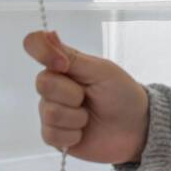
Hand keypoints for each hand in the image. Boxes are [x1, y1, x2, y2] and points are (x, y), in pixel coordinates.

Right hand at [23, 29, 150, 165]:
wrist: (135, 128)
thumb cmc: (121, 94)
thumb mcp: (101, 71)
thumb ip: (72, 57)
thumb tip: (48, 34)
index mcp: (63, 63)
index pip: (35, 44)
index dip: (42, 52)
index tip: (63, 64)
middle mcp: (53, 85)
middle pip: (42, 83)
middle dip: (72, 93)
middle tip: (88, 97)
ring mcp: (51, 109)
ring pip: (49, 112)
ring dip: (76, 117)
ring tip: (89, 116)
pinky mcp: (53, 135)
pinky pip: (51, 134)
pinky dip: (73, 135)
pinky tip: (83, 132)